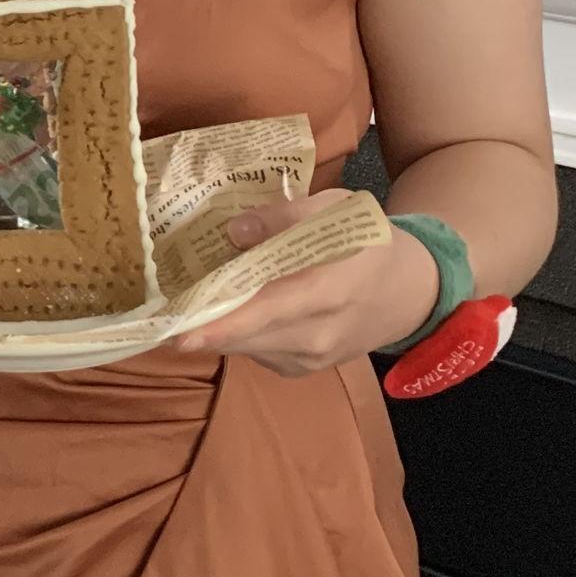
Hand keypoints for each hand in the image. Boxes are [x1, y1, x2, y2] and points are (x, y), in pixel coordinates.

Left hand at [178, 189, 439, 376]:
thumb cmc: (368, 242)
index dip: (220, 326)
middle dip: (202, 324)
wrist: (411, 291)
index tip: (176, 334)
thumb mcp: (334, 209)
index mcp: (327, 291)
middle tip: (164, 307)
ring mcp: (312, 358)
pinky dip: (239, 332)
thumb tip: (234, 232)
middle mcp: (318, 334)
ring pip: (248, 346)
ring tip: (194, 299)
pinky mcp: (304, 367)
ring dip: (218, 327)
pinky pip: (259, 351)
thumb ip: (284, 217)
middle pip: (247, 335)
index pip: (265, 314)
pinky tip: (232, 307)